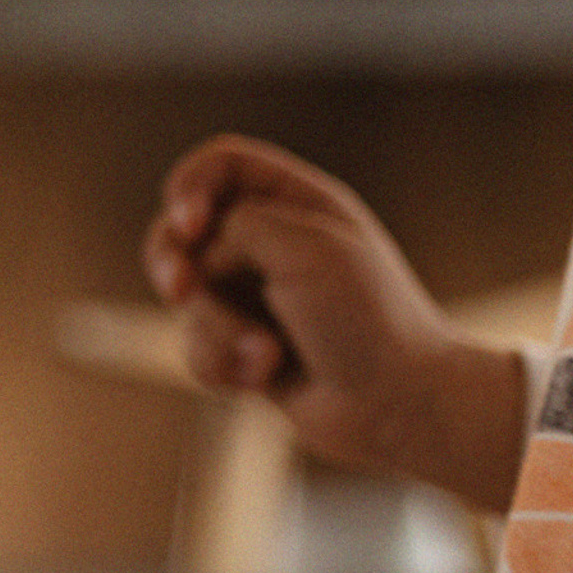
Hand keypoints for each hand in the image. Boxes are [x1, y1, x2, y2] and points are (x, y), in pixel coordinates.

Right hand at [141, 135, 523, 508]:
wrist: (400, 406)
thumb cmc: (366, 320)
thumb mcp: (304, 247)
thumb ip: (236, 226)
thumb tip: (199, 258)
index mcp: (298, 205)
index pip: (220, 166)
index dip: (190, 187)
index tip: (192, 226)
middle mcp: (273, 245)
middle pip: (182, 231)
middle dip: (172, 262)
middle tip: (181, 291)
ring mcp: (256, 299)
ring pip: (188, 301)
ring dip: (218, 331)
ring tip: (267, 357)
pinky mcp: (245, 347)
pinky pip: (197, 349)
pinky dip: (224, 366)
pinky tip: (264, 381)